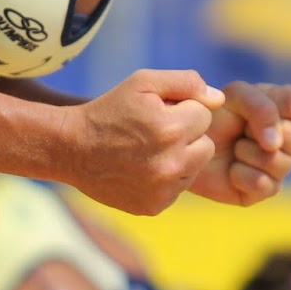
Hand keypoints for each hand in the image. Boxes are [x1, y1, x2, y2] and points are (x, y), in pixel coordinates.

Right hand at [65, 70, 225, 215]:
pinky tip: (143, 168)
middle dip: (187, 135)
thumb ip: (186, 83)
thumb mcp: (143, 83)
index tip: (159, 112)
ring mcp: (163, 189)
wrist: (72, 149)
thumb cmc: (110, 110)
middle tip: (156, 131)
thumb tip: (218, 99)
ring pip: (194, 167)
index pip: (205, 115)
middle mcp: (171, 163)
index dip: (183, 110)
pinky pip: (178, 188)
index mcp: (171, 129)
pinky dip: (167, 178)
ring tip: (149, 149)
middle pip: (206, 144)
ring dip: (180, 157)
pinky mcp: (155, 206)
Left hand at [189, 81, 290, 206]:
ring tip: (234, 150)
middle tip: (239, 132)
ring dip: (247, 153)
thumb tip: (275, 144)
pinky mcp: (267, 189)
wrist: (186, 149)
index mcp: (281, 107)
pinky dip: (240, 175)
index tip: (248, 111)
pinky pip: (263, 183)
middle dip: (258, 133)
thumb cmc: (211, 118)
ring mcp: (280, 164)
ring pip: (280, 162)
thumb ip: (260, 106)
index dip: (272, 108)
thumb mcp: (233, 98)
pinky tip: (231, 171)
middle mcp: (287, 136)